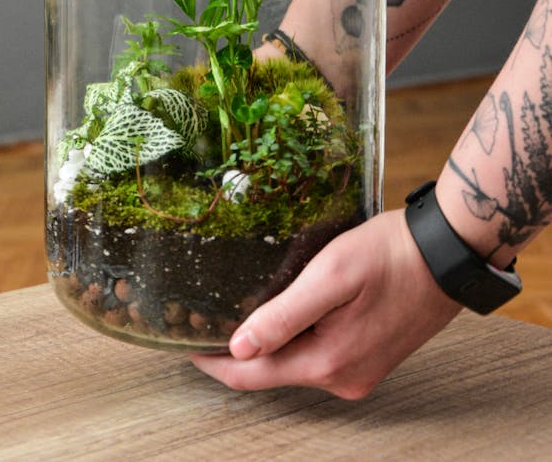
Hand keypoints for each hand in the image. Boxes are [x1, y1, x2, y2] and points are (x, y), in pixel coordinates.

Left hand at [190, 209, 460, 398]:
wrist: (445, 254)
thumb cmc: (390, 255)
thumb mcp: (331, 275)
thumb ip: (284, 315)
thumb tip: (238, 349)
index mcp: (328, 362)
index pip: (252, 376)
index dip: (214, 362)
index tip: (186, 343)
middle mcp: (343, 377)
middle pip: (273, 371)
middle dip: (238, 350)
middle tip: (207, 317)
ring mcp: (359, 370)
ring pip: (296, 361)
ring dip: (269, 341)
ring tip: (242, 308)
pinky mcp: (369, 356)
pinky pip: (319, 353)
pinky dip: (296, 337)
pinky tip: (287, 310)